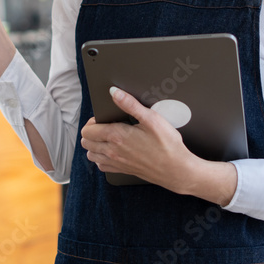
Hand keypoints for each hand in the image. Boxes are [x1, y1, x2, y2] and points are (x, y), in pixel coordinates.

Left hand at [81, 87, 238, 204]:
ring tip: (105, 137)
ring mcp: (117, 163)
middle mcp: (113, 151)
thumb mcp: (151, 118)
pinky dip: (101, 158)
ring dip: (94, 145)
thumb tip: (114, 92)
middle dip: (90, 131)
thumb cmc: (167, 144)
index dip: (92, 121)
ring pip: (91, 155)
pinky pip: (101, 166)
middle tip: (103, 125)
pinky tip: (111, 151)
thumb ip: (130, 104)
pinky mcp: (122, 171)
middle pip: (86, 142)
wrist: (177, 170)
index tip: (102, 117)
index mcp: (117, 136)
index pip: (88, 130)